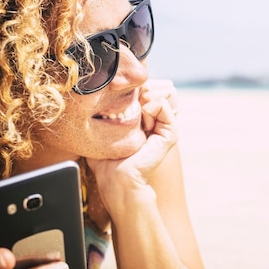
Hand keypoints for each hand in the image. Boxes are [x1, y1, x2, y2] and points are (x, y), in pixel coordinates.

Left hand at [86, 79, 177, 202]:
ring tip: (135, 118)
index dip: (130, 89)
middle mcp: (156, 121)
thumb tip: (98, 92)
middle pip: (151, 88)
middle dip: (137, 92)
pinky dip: (151, 106)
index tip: (117, 102)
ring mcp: (165, 127)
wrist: (116, 180)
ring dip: (143, 100)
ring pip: (158, 94)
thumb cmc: (105, 159)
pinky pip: (164, 105)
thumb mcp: (102, 129)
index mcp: (143, 120)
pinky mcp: (170, 133)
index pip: (142, 90)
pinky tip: (143, 120)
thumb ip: (105, 111)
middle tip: (125, 111)